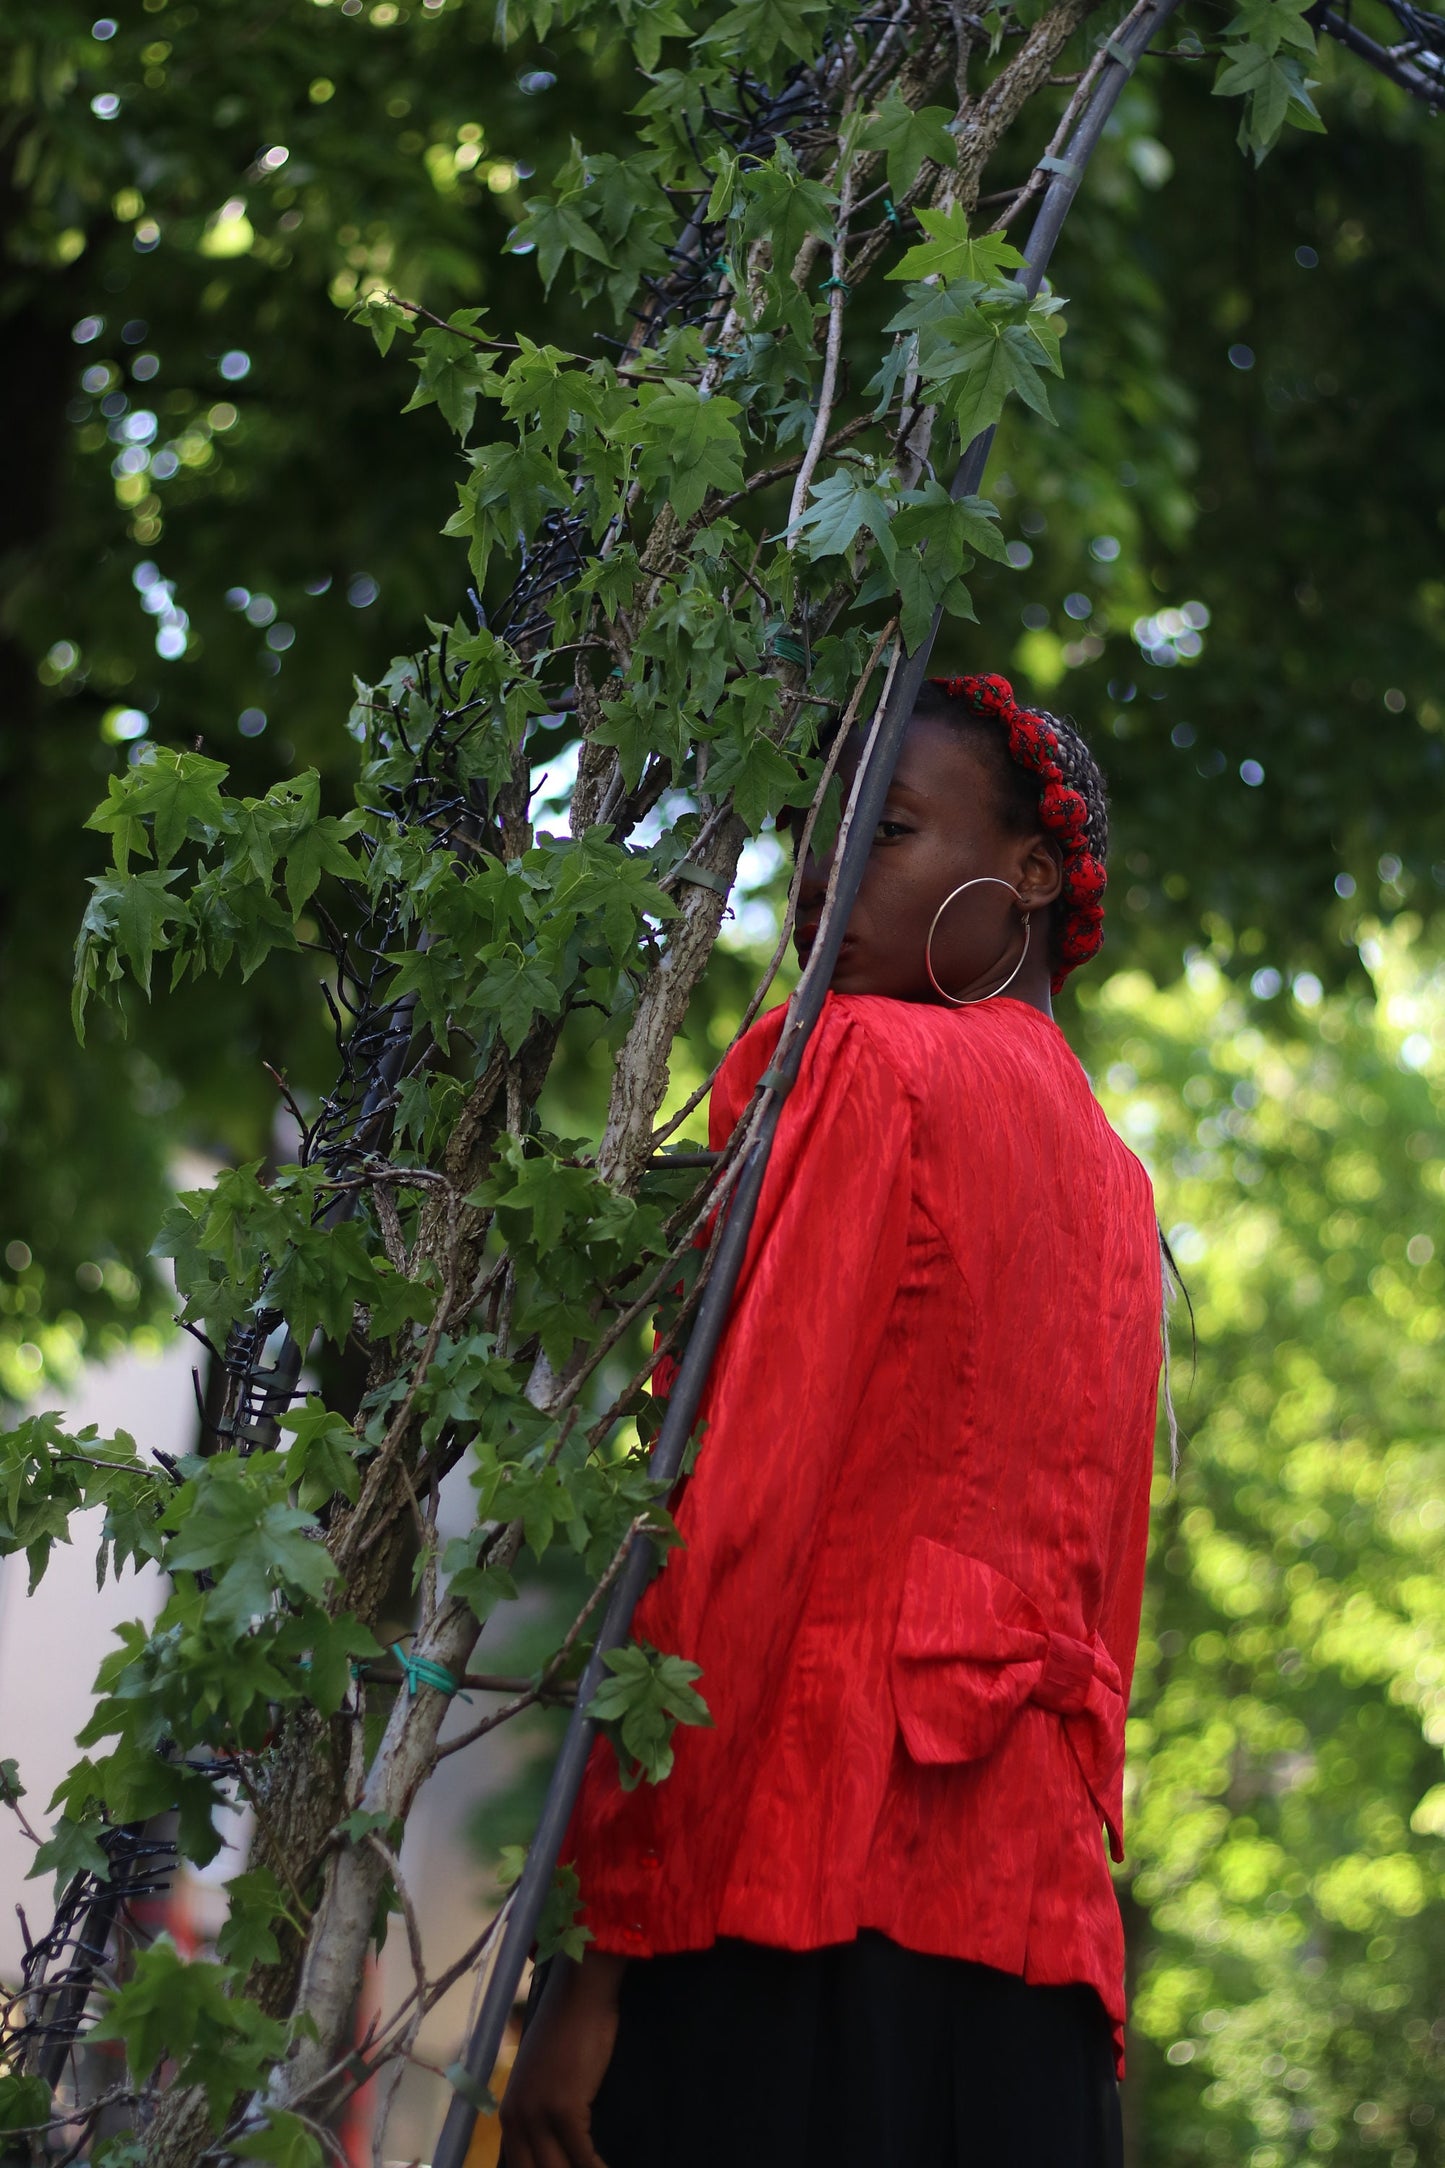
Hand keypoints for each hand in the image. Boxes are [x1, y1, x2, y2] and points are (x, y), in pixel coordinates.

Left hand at [499, 1947, 627, 2167]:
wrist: (578, 1997)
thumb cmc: (566, 2032)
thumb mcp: (541, 2080)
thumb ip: (539, 2111)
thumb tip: (552, 2143)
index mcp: (508, 2114)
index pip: (520, 2167)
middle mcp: (517, 2118)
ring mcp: (538, 2114)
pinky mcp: (564, 2109)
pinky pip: (581, 2155)